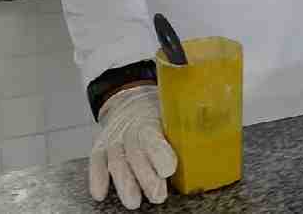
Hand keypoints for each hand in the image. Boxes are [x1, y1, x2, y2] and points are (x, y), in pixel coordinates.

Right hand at [89, 84, 177, 209]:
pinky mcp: (100, 147)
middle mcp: (131, 128)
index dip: (159, 153)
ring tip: (133, 202)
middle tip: (157, 195)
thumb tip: (206, 150)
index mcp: (152, 119)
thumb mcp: (172, 114)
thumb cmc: (157, 113)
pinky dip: (97, 178)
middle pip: (136, 154)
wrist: (130, 100)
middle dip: (146, 177)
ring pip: (117, 161)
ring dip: (124, 183)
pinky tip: (100, 194)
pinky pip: (96, 162)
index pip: (153, 135)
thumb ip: (182, 131)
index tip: (168, 169)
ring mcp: (114, 138)